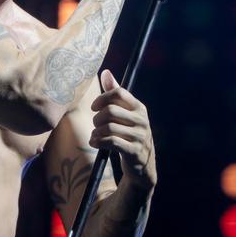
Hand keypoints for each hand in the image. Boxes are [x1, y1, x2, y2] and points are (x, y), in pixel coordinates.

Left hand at [89, 69, 156, 188]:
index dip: (102, 98)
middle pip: (110, 111)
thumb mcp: (125, 113)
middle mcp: (142, 120)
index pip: (118, 93)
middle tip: (95, 125)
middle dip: (97, 118)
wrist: (141, 164)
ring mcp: (139, 136)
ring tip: (95, 136)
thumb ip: (115, 93)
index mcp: (139, 107)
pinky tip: (95, 143)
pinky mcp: (134, 151)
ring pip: (108, 127)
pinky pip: (111, 142)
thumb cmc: (128, 134)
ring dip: (96, 132)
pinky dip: (98, 142)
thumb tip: (106, 72)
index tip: (94, 107)